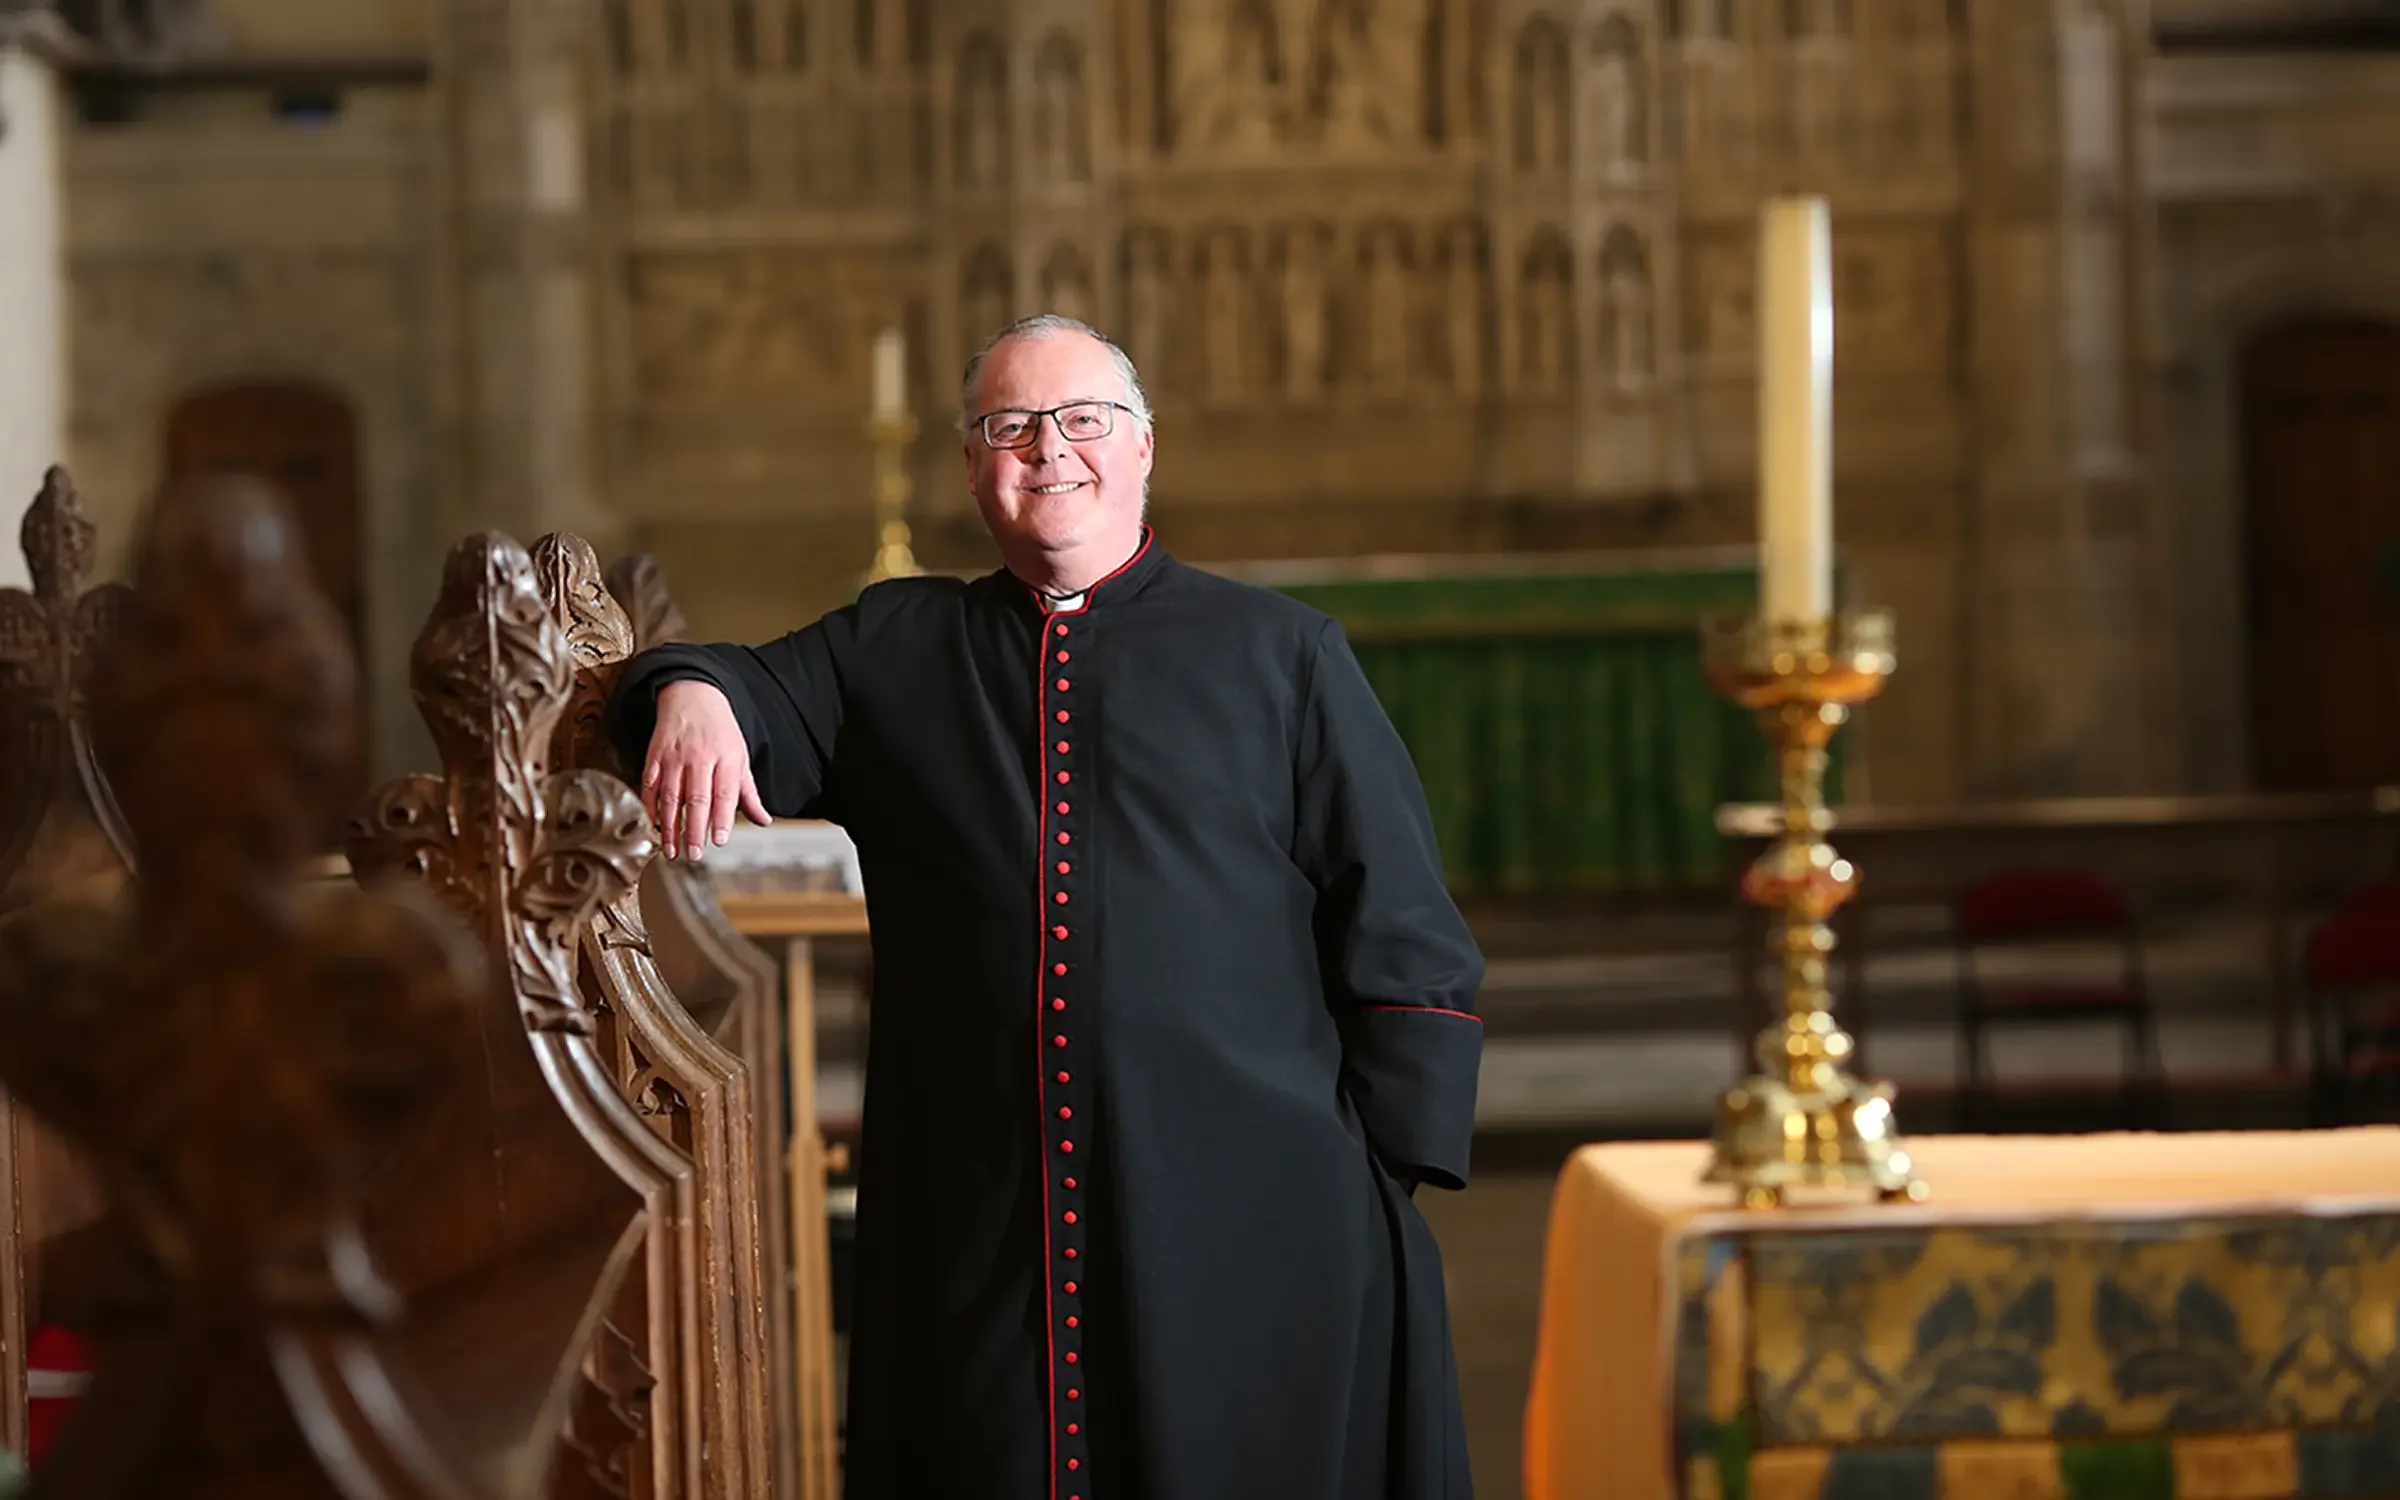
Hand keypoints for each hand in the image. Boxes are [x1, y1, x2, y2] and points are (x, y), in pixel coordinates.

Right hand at [643, 680, 770, 860]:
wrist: (692, 696)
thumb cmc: (719, 731)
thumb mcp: (740, 757)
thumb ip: (749, 793)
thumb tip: (764, 820)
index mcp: (726, 758)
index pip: (725, 793)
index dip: (722, 818)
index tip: (719, 840)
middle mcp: (700, 758)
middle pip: (697, 798)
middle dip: (695, 829)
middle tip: (695, 853)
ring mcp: (675, 757)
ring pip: (671, 797)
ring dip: (671, 827)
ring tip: (672, 850)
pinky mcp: (654, 757)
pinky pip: (650, 786)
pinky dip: (651, 808)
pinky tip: (653, 827)